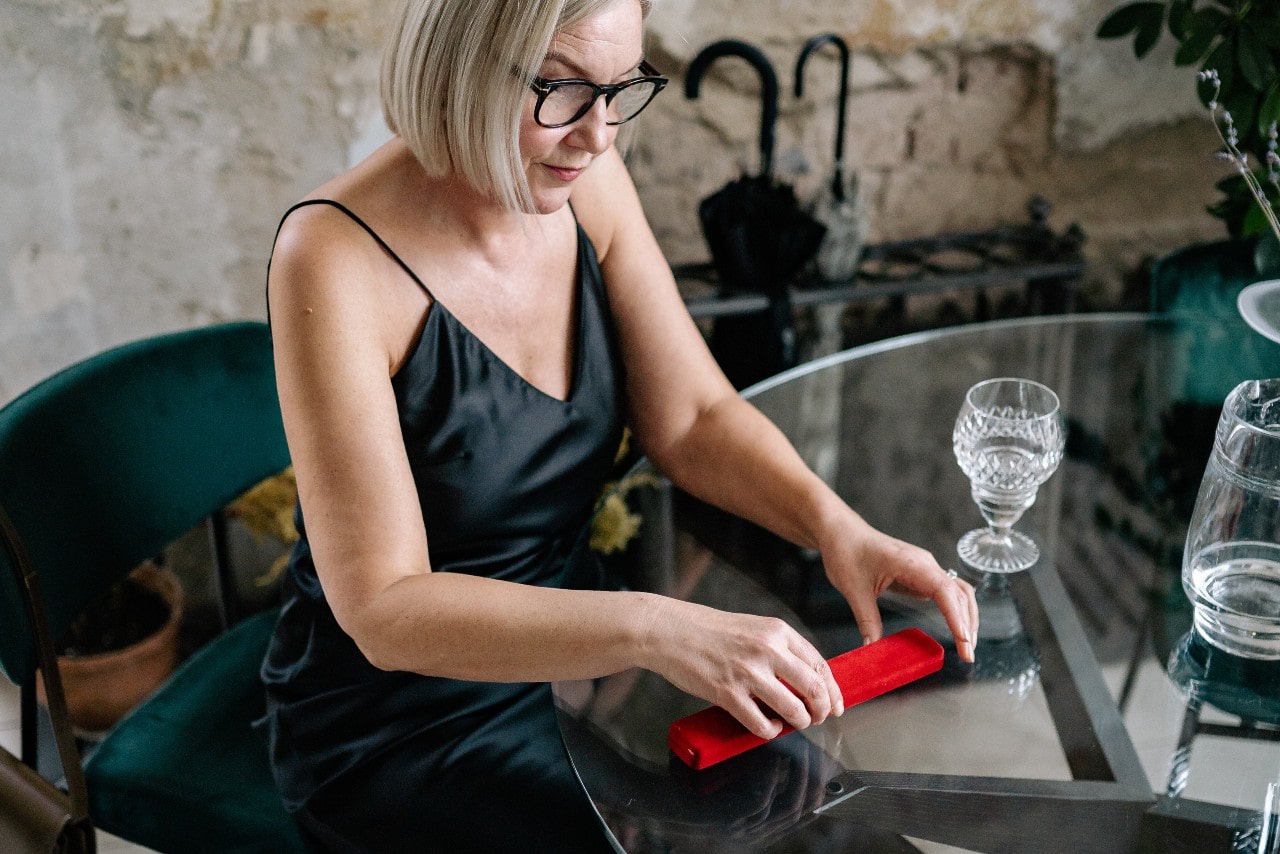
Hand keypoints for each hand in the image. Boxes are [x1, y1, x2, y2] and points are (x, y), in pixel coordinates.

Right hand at [640, 597, 843, 739]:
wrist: (670, 630)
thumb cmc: (708, 631)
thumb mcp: (753, 628)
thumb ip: (778, 649)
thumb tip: (804, 678)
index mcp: (777, 631)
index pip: (819, 664)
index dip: (833, 690)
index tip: (836, 704)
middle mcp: (767, 649)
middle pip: (813, 688)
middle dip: (822, 709)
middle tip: (818, 718)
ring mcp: (747, 671)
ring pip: (793, 708)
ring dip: (800, 722)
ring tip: (794, 723)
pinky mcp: (727, 692)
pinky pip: (761, 723)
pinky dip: (771, 730)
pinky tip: (769, 726)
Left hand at [819, 516, 978, 661]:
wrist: (841, 532)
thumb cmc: (847, 551)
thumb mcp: (854, 590)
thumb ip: (867, 620)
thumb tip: (873, 649)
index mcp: (911, 563)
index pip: (945, 590)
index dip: (957, 617)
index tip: (964, 640)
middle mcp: (924, 564)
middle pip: (959, 593)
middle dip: (967, 623)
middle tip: (968, 654)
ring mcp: (924, 568)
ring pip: (957, 592)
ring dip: (965, 617)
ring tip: (966, 645)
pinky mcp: (920, 574)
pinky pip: (945, 592)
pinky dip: (955, 610)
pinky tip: (955, 627)